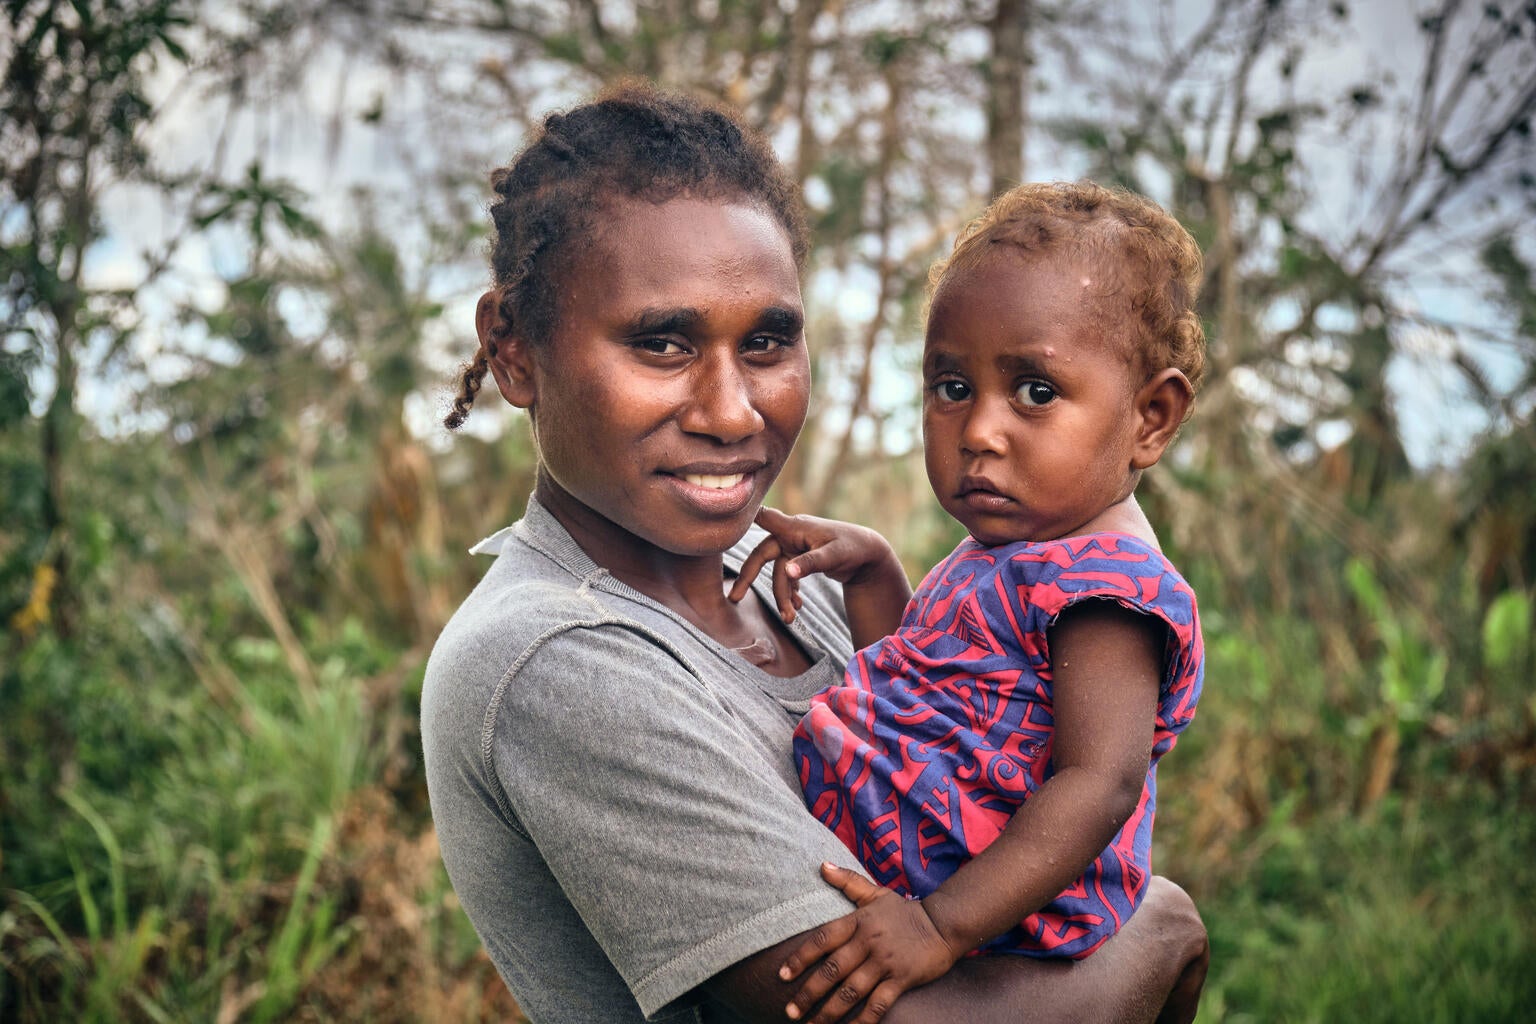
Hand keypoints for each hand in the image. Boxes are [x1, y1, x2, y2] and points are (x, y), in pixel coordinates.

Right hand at [728, 508, 898, 622]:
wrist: (869, 552)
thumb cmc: (852, 547)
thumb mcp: (834, 555)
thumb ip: (811, 563)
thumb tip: (788, 571)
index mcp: (795, 528)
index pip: (764, 518)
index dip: (743, 518)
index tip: (724, 522)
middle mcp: (790, 535)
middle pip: (762, 555)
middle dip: (749, 578)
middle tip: (734, 598)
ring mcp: (794, 547)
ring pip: (778, 573)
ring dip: (782, 596)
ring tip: (790, 618)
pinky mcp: (800, 559)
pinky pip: (788, 577)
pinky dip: (791, 592)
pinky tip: (798, 606)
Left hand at [776, 863, 959, 1023]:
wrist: (943, 924)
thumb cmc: (904, 911)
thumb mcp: (876, 893)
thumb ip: (848, 881)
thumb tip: (821, 865)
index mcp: (858, 921)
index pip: (822, 939)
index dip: (800, 957)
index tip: (782, 975)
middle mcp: (868, 942)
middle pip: (832, 970)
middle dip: (808, 993)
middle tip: (790, 1010)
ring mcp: (885, 962)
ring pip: (851, 991)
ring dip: (829, 1012)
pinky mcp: (902, 980)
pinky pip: (878, 1004)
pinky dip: (862, 1021)